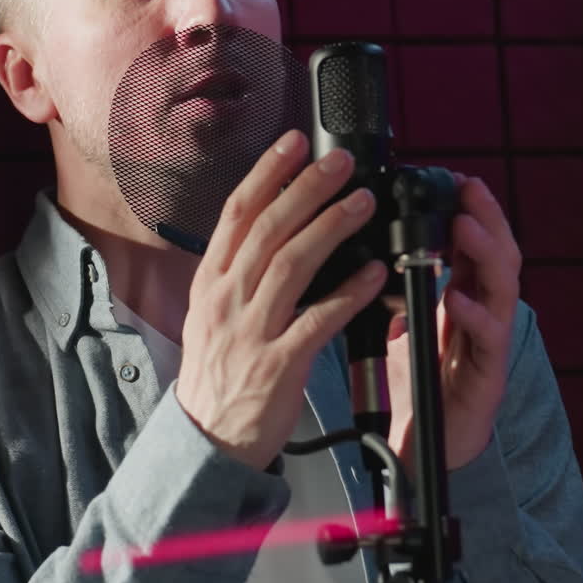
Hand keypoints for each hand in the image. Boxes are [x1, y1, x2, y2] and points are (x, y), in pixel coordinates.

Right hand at [176, 128, 386, 470]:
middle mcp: (227, 299)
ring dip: (332, 227)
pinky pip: (319, 320)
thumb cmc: (217, 375)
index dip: (268, 173)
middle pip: (269, 229)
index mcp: (211, 282)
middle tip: (343, 163)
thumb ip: (237, 273)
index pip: (237, 213)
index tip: (296, 143)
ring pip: (292, 264)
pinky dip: (349, 293)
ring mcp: (251, 331)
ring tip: (364, 203)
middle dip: (308, 188)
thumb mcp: (211, 315)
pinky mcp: (278, 365)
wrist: (207, 439)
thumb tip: (271, 228)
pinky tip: (374, 273)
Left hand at [385, 175, 520, 471]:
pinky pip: (487, 343)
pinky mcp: (486, 379)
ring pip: (502, 290)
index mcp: (461, 300)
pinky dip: (474, 318)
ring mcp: (488, 346)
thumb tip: (368, 255)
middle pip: (498, 256)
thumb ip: (394, 294)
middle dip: (486, 219)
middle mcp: (481, 317)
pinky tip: (458, 299)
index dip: (471, 212)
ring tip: (464, 227)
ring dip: (485, 254)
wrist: (423, 448)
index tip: (457, 181)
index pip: (474, 246)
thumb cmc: (418, 389)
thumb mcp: (400, 328)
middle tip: (468, 190)